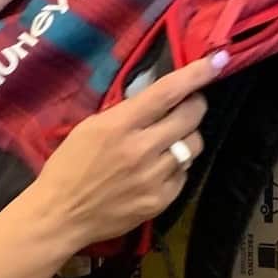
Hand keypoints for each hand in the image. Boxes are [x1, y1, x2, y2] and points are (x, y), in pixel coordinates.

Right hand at [28, 53, 230, 246]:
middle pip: (191, 116)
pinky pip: (184, 174)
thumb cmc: (67, 168)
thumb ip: (125, 112)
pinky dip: (175, 168)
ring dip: (186, 138)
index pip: (167, 92)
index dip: (197, 74)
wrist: (59, 216)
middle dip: (194, 105)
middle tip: (187, 106)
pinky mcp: (160, 201)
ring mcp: (153, 177)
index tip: (217, 61)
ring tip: (169, 142)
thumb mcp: (88, 128)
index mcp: (119, 125)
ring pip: (194, 145)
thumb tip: (159, 96)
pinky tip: (157, 170)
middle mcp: (141, 149)